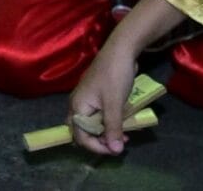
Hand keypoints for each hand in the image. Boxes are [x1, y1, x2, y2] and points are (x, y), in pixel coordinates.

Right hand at [66, 40, 143, 156]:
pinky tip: (123, 123)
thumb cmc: (114, 75)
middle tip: (117, 143)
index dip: (96, 147)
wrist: (121, 50)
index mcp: (77, 106)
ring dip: (106, 132)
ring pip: (92, 124)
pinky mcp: (96, 96)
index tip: (115, 149)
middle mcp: (77, 104)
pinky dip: (109, 122)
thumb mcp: (115, 104)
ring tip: (124, 134)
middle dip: (99, 141)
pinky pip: (99, 115)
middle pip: (82, 132)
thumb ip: (113, 128)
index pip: (80, 137)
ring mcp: (86, 99)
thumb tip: (115, 151)